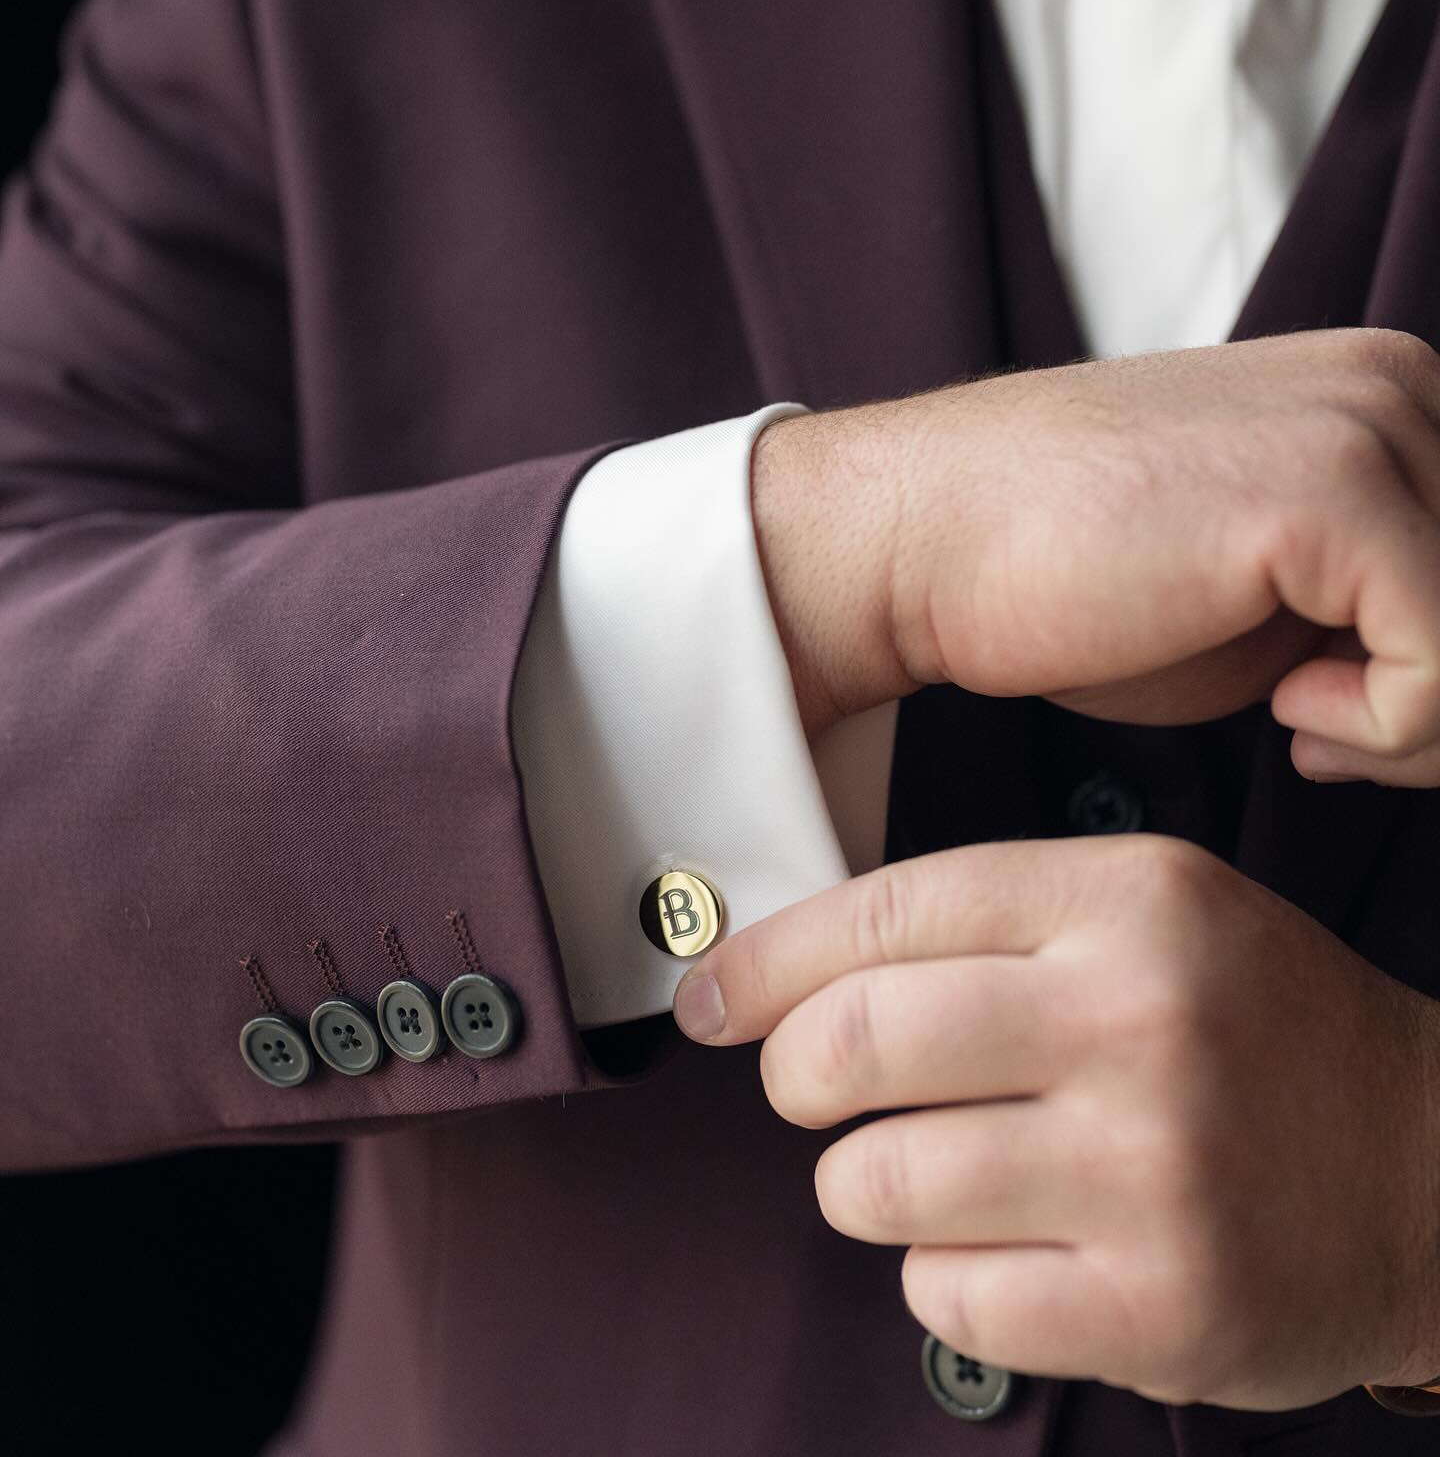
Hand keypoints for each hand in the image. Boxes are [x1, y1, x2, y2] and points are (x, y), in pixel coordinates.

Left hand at [672, 835, 1439, 1408]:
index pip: (883, 913)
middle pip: (853, 1046)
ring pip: (877, 1185)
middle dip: (796, 1079)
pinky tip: (1010, 1250)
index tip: (708, 1000)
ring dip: (869, 1188)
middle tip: (813, 1093)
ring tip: (937, 1174)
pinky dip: (944, 1282)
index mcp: (1127, 899)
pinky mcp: (1160, 1308)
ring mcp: (1153, 1171)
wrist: (1428, 1171)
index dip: (766, 963)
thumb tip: (768, 978)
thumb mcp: (1143, 916)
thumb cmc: (1250, 1033)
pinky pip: (945, 1300)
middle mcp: (1138, 1020)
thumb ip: (975, 926)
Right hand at [751, 328, 1439, 784]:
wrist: (926, 542)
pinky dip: (1390, 729)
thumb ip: (1393, 614)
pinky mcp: (1330, 490)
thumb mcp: (1288, 600)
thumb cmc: (1082, 583)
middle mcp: (1408, 384)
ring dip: (1428, 727)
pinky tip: (1285, 712)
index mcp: (1401, 394)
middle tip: (1345, 738)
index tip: (1370, 724)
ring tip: (1313, 726)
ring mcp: (1373, 423)